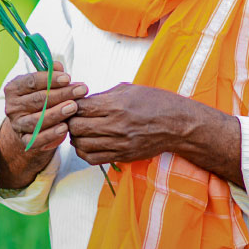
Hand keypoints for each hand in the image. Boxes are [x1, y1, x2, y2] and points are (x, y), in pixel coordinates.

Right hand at [0, 61, 87, 188]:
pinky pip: (37, 139)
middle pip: (38, 99)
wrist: (28, 124)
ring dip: (57, 113)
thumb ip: (49, 73)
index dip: (50, 79)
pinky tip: (64, 128)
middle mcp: (12, 107)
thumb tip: (57, 66)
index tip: (68, 78)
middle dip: (61, 94)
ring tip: (73, 107)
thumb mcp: (42, 84)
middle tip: (80, 90)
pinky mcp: (24, 140)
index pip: (31, 81)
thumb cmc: (39, 99)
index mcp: (14, 89)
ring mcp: (17, 124)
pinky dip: (51, 134)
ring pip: (37, 120)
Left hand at [68, 84, 240, 180]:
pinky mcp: (122, 156)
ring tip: (79, 131)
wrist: (178, 125)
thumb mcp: (129, 89)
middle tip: (71, 118)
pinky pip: (92, 159)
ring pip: (81, 145)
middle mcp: (116, 125)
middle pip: (76, 127)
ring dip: (75, 138)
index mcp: (116, 105)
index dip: (70, 105)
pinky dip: (84, 152)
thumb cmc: (155, 102)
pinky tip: (87, 143)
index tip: (71, 103)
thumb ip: (103, 96)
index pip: (79, 107)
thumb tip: (81, 100)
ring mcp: (119, 143)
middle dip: (69, 122)